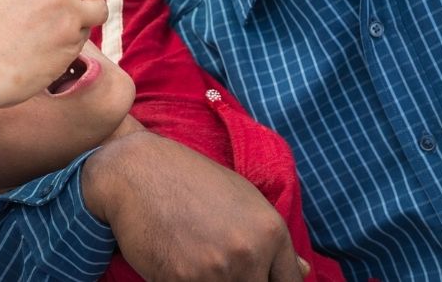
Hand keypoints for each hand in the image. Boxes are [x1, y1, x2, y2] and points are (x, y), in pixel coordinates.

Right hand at [82, 132, 305, 280]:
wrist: (136, 171)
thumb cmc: (190, 180)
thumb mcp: (243, 198)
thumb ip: (273, 239)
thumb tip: (304, 271)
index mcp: (270, 232)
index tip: (256, 278)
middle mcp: (248, 253)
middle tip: (219, 266)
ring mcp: (214, 270)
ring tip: (195, 261)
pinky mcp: (179, 280)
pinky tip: (175, 263)